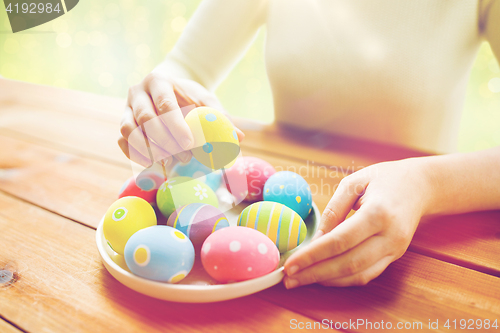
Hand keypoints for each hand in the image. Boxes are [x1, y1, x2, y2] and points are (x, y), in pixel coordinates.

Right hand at [118, 63, 243, 166]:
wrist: (168, 90)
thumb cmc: (189, 97)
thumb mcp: (206, 101)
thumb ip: (220, 117)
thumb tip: (238, 137)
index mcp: (158, 81)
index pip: (165, 104)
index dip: (176, 126)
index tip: (190, 143)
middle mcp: (137, 93)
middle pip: (146, 118)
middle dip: (165, 141)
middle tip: (184, 157)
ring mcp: (126, 108)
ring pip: (129, 130)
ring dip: (149, 149)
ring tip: (168, 161)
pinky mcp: (123, 123)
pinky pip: (122, 140)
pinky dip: (135, 153)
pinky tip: (152, 162)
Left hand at [283, 158, 431, 287]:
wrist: (421, 186)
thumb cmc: (385, 178)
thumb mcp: (355, 181)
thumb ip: (334, 209)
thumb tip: (317, 238)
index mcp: (378, 212)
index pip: (340, 241)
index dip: (313, 255)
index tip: (290, 264)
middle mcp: (390, 236)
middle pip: (348, 263)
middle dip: (315, 273)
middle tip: (288, 279)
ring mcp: (395, 249)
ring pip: (358, 274)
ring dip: (326, 281)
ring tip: (300, 280)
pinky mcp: (395, 256)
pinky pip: (367, 274)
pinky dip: (343, 280)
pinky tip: (322, 277)